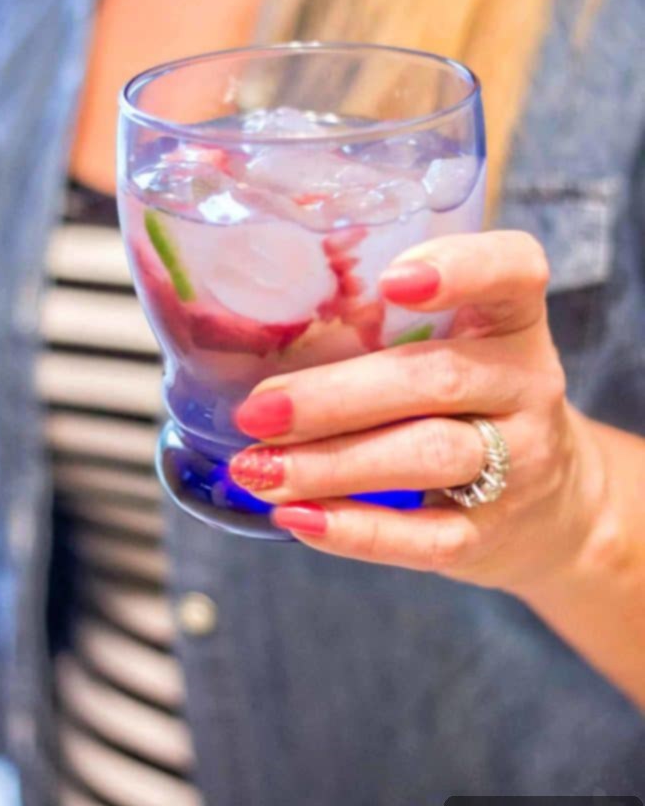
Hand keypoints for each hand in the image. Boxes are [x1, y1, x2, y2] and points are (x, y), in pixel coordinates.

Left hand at [229, 232, 608, 592]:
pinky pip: (425, 537)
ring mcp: (520, 463)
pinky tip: (298, 517)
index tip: (390, 280)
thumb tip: (253, 341)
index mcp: (513, 322)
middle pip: (439, 380)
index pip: (513, 272)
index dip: (461, 269)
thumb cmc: (471, 407)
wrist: (553, 506)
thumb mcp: (458, 349)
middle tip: (259, 410)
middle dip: (337, 396)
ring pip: (429, 455)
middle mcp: (527, 384)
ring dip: (333, 464)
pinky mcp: (494, 533)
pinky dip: (356, 529)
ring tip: (259, 469)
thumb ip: (386, 332)